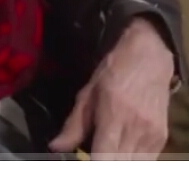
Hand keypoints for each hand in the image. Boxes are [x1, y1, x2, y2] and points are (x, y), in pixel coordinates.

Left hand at [49, 17, 173, 158]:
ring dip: (117, 162)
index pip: (104, 158)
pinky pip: (147, 161)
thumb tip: (55, 146)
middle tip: (90, 155)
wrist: (149, 59)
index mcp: (113, 115)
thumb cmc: (113, 72)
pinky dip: (131, 160)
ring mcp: (152, 136)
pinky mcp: (162, 139)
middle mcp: (135, 129)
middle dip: (103, 163)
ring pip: (133, 166)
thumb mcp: (87, 93)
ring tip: (104, 151)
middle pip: (119, 165)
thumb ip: (73, 124)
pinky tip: (120, 150)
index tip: (81, 160)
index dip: (92, 164)